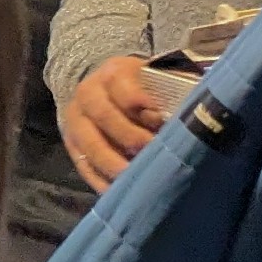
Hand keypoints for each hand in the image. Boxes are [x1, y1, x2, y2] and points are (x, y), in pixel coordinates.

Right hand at [61, 55, 168, 190]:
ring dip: (111, 162)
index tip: (159, 118)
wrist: (108, 94)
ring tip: (132, 176)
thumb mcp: (159, 82)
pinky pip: (83, 165)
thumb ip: (172, 95)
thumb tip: (189, 117)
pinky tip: (118, 189)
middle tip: (150, 150)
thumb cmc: (146, 91)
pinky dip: (100, 179)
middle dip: (129, 136)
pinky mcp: (72, 144)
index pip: (122, 86)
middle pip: (103, 115)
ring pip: (89, 143)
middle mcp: (88, 93)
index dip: (139, 102)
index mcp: (114, 73)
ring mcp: (76, 120)